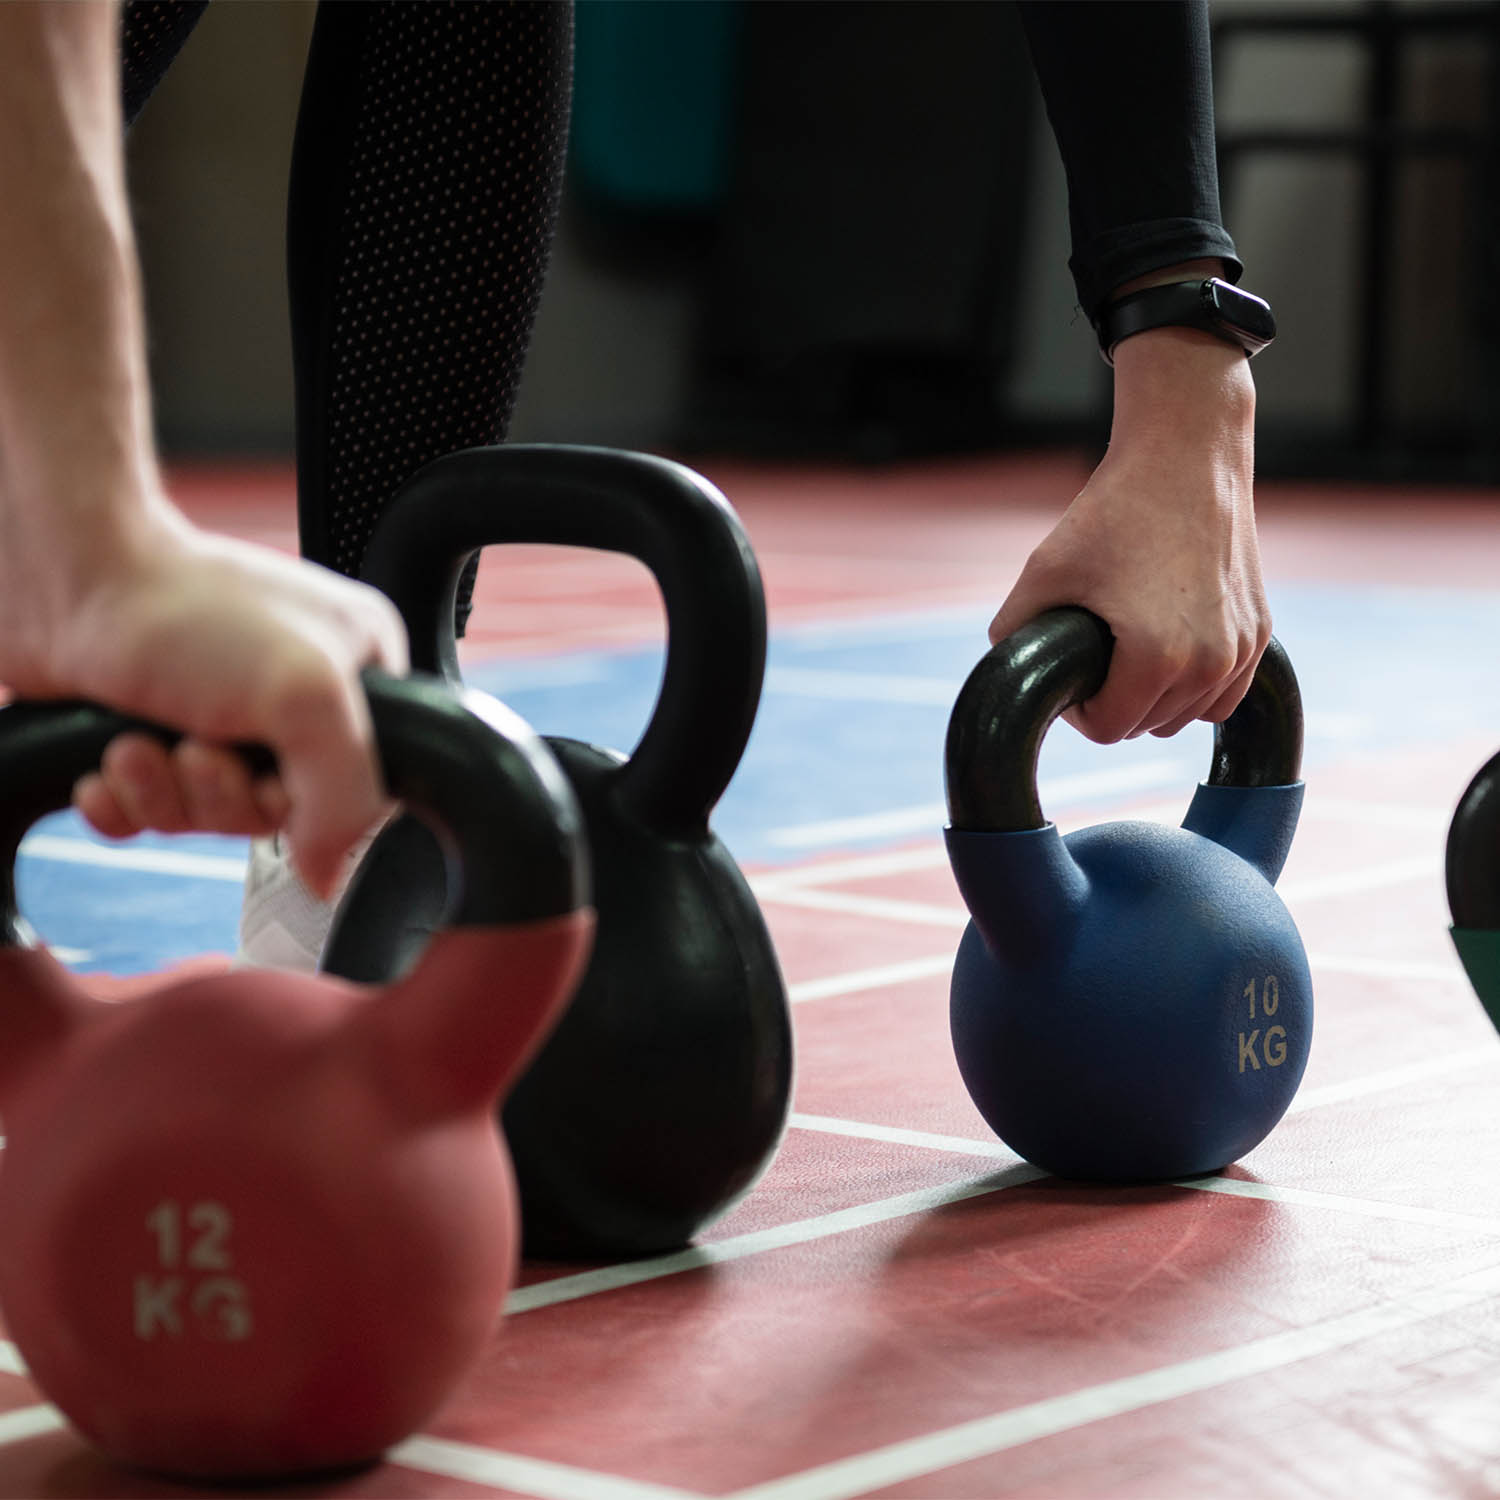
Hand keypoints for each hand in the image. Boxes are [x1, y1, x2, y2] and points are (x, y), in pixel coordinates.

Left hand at [0, 503, 407, 896]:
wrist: (65, 575)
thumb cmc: (185, 605)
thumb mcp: (307, 696)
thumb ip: (347, 796)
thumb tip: (331, 874)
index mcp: (355, 675)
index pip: (362, 786)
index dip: (308, 804)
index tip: (269, 777)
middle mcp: (291, 697)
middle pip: (276, 811)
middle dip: (221, 795)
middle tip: (196, 751)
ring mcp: (219, 715)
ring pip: (208, 814)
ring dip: (166, 794)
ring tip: (136, 746)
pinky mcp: (150, 732)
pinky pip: (150, 810)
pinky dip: (125, 801)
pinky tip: (108, 764)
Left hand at [988, 325, 1268, 743]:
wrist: (1188, 454)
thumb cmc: (1113, 509)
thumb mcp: (1043, 569)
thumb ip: (1013, 629)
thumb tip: (1003, 671)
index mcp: (1157, 657)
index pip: (1108, 729)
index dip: (1078, 710)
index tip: (1071, 675)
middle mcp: (1210, 663)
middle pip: (1146, 726)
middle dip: (1113, 702)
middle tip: (1094, 657)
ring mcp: (1243, 649)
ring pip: (1185, 716)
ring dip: (1153, 699)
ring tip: (1126, 654)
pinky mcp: (1261, 631)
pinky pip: (1224, 694)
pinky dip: (1195, 688)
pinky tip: (1168, 658)